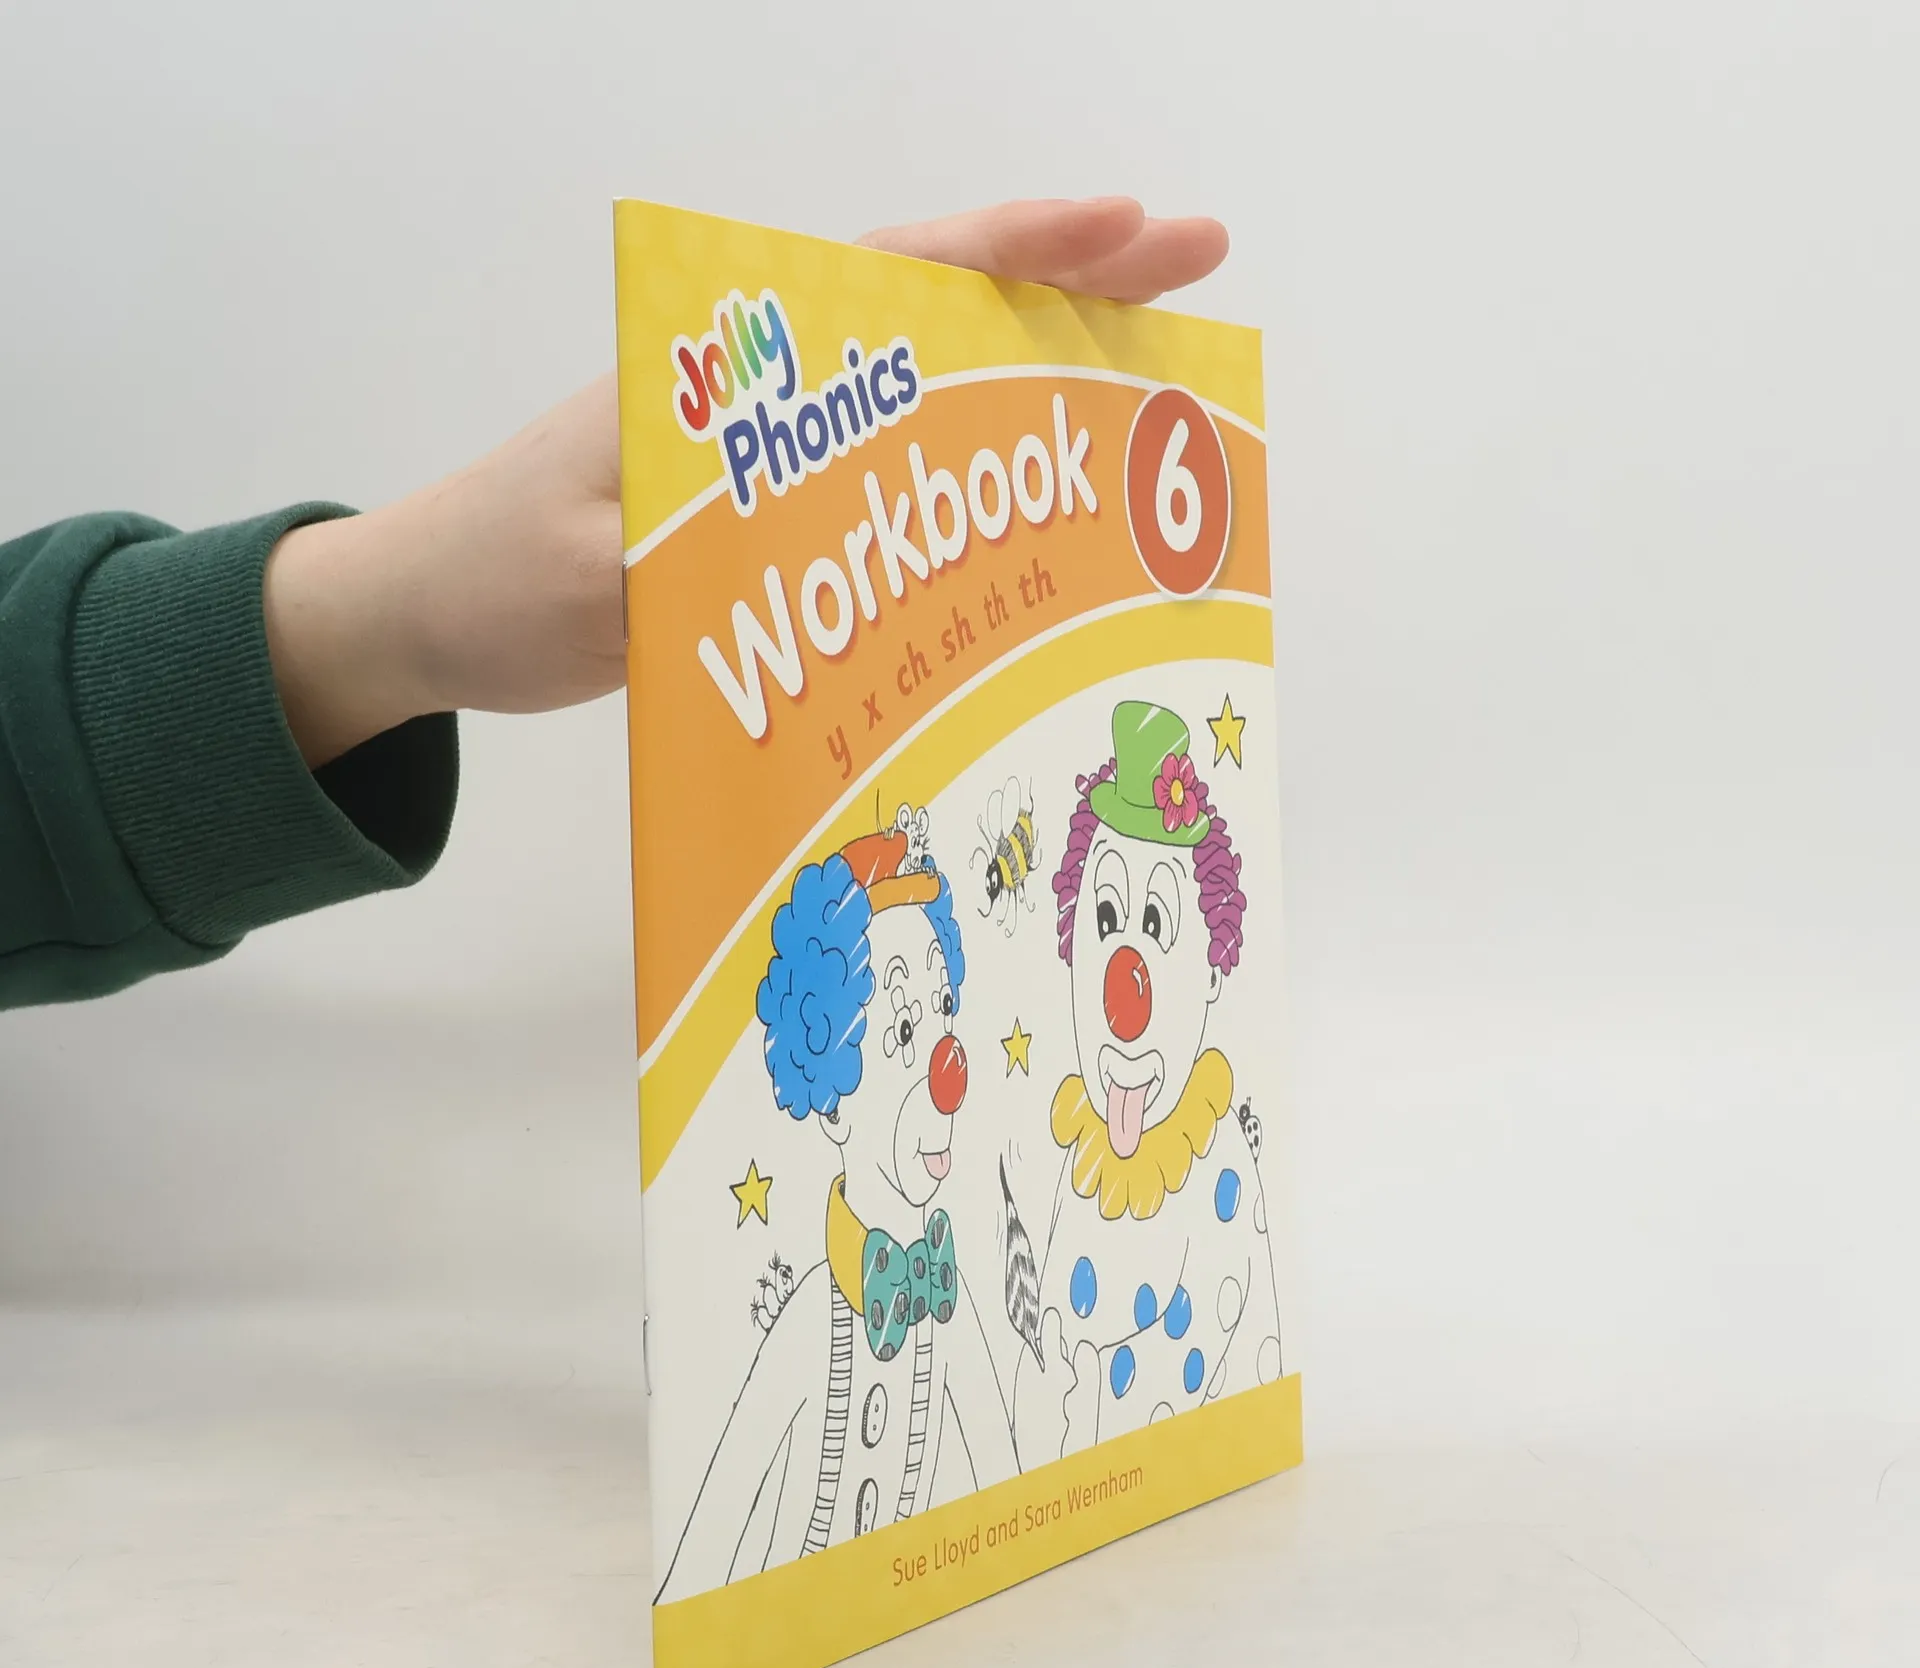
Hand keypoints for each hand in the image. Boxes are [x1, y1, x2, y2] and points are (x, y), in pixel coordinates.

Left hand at [264, 197, 1230, 767]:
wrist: (424, 616)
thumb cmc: (490, 575)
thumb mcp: (586, 573)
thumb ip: (688, 559)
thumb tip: (802, 561)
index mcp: (728, 370)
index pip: (893, 276)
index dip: (1017, 247)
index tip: (1130, 223)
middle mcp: (767, 394)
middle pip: (942, 314)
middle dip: (1073, 284)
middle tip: (1200, 271)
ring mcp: (773, 456)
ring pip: (933, 394)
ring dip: (1042, 379)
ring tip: (1158, 388)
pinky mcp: (770, 522)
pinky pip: (901, 487)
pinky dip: (977, 483)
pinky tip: (1038, 517)